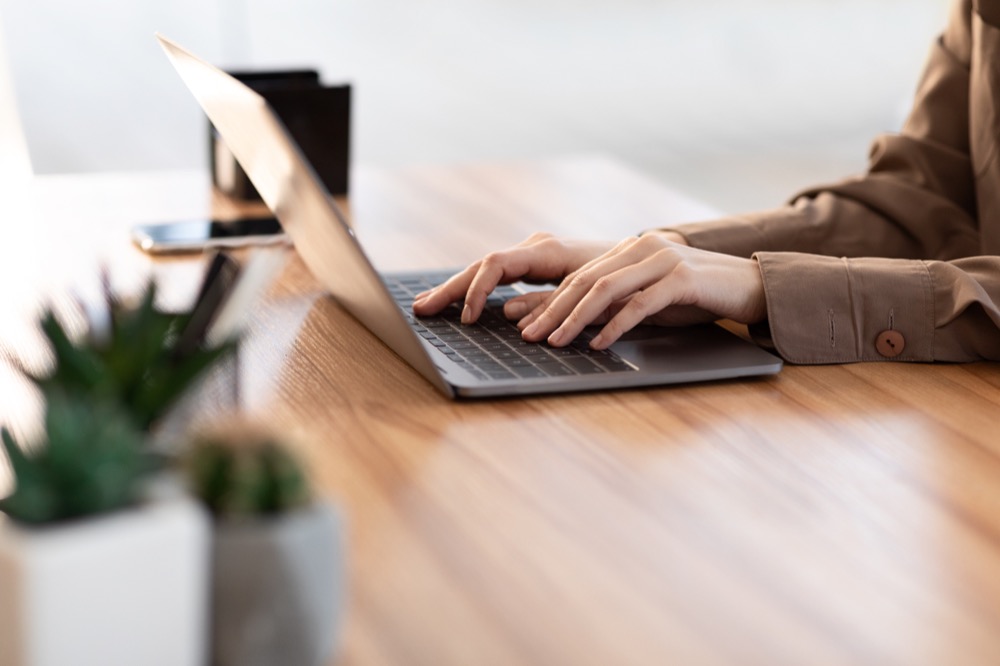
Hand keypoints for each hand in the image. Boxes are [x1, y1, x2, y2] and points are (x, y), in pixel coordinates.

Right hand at [412, 232, 617, 322]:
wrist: (651, 260)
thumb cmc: (627, 280)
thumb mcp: (595, 296)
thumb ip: (553, 304)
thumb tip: (510, 315)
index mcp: (548, 251)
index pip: (496, 264)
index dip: (477, 291)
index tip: (468, 318)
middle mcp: (536, 248)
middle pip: (481, 266)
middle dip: (451, 288)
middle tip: (421, 308)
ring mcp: (534, 256)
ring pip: (485, 270)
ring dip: (457, 288)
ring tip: (428, 304)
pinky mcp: (535, 266)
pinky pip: (496, 276)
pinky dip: (475, 289)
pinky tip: (459, 302)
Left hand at [512, 233, 766, 348]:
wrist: (752, 287)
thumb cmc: (698, 296)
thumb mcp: (651, 299)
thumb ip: (617, 305)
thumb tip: (577, 326)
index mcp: (629, 249)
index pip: (578, 276)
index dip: (547, 301)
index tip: (523, 324)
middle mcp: (641, 248)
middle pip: (584, 281)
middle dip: (551, 310)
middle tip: (528, 336)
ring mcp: (662, 260)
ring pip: (606, 289)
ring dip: (575, 319)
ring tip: (555, 342)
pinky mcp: (682, 278)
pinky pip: (640, 303)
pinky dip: (615, 325)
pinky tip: (598, 343)